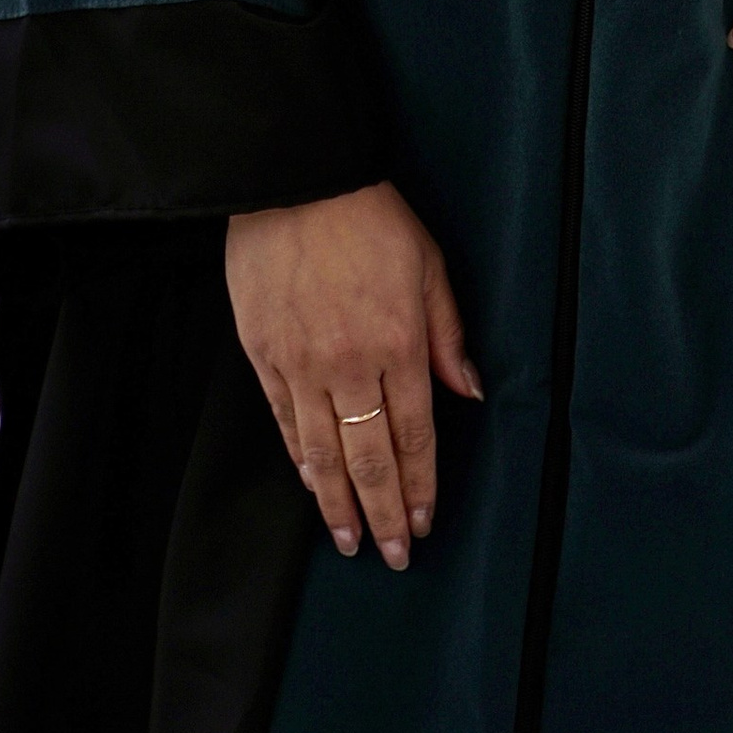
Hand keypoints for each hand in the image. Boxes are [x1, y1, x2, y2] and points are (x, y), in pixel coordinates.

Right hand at [224, 181, 479, 570]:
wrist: (294, 177)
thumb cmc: (369, 215)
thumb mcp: (428, 264)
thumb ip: (447, 334)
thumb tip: (469, 393)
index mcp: (397, 342)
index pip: (414, 435)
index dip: (420, 485)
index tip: (424, 522)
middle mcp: (348, 364)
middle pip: (369, 457)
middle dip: (384, 513)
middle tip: (392, 555)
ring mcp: (300, 363)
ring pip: (322, 451)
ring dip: (338, 503)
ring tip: (348, 541)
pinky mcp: (263, 354)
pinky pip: (285, 420)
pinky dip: (299, 459)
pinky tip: (311, 484)